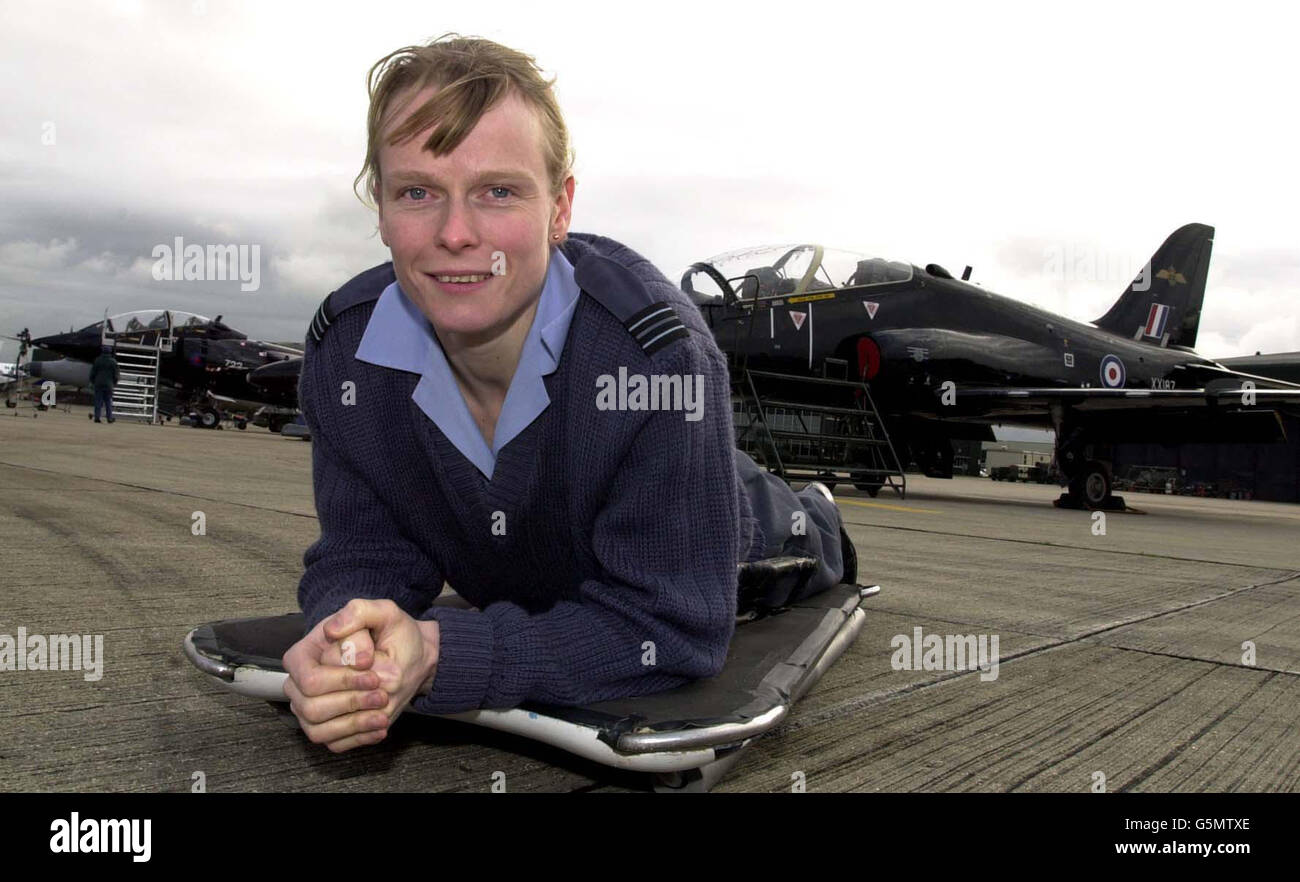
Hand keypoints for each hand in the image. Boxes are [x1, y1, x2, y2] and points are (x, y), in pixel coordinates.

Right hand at [291, 599, 438, 752]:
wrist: (404, 655)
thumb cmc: (387, 633)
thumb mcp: (382, 612)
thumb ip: (357, 613)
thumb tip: (335, 634)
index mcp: (303, 655)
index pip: (310, 679)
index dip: (342, 679)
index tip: (373, 671)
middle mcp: (298, 685)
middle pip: (311, 708)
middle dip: (351, 702)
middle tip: (382, 693)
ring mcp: (309, 710)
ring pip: (318, 731)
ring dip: (354, 724)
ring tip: (383, 712)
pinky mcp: (326, 728)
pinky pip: (333, 744)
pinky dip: (358, 738)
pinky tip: (380, 726)